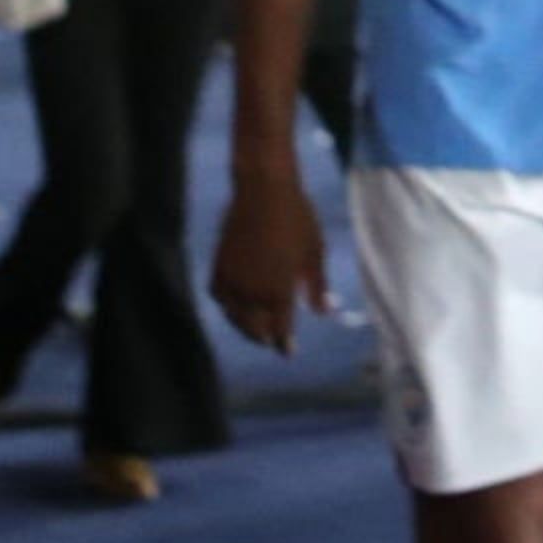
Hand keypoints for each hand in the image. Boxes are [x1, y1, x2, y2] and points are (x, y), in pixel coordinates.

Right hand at [211, 166, 333, 354]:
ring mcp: (233, 281)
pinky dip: (228, 306)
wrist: (264, 190)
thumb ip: (317, 286)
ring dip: (246, 326)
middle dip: (265, 337)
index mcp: (279, 291)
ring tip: (256, 328)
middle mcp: (253, 292)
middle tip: (273, 341)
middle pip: (256, 329)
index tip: (287, 351)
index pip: (280, 330)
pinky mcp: (218, 268)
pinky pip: (220, 298)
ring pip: (235, 317)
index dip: (284, 344)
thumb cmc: (297, 218)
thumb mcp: (315, 252)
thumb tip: (324, 312)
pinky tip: (236, 307)